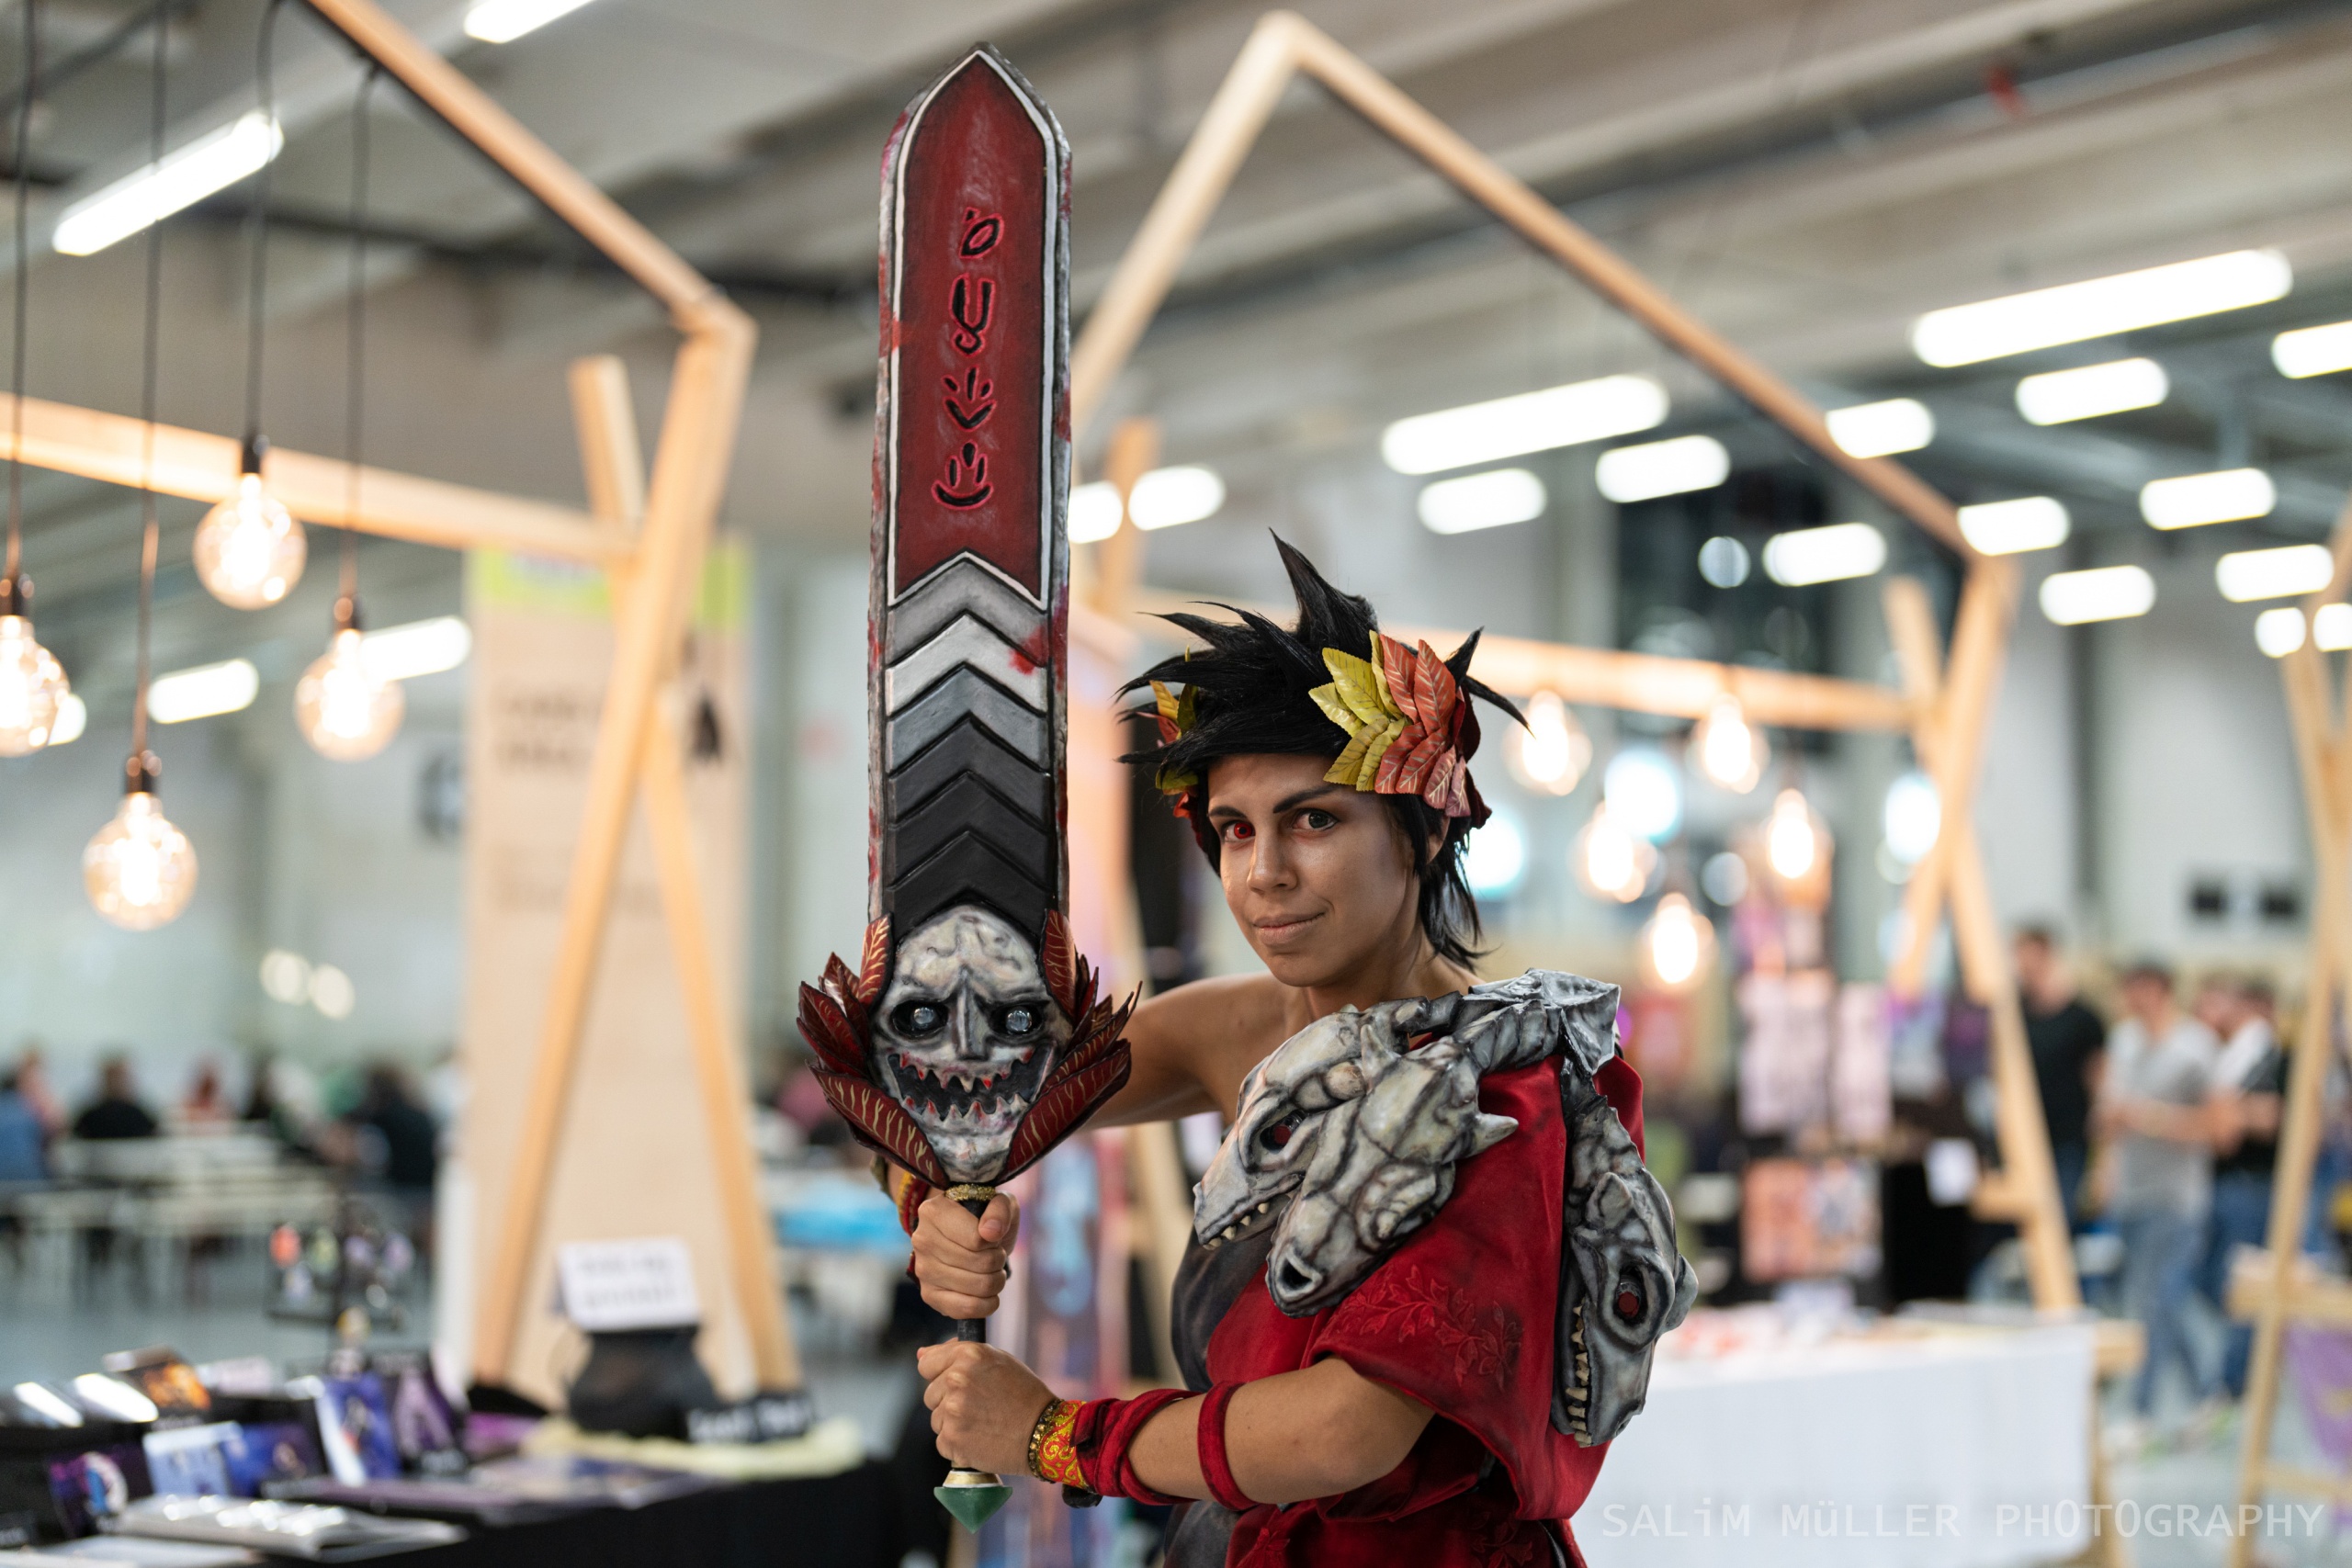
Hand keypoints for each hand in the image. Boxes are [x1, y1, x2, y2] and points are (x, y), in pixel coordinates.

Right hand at [912, 1189, 1019, 1319]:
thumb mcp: (998, 1202)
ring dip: (995, 1281)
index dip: (994, 1242)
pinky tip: (988, 1294)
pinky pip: (965, 1309)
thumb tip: (990, 1233)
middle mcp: (922, 1240)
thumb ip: (999, 1210)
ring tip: (991, 1271)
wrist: (964, 1236)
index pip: (977, 1239)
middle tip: (995, 1255)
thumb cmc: (983, 1217)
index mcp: (934, 1211)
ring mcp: (923, 1269)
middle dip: (998, 1261)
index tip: (992, 1237)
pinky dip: (986, 1305)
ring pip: (977, 1287)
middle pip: (979, 1264)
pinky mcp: (928, 1294)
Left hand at [917, 1340, 1052, 1475]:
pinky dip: (958, 1443)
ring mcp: (952, 1411)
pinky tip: (981, 1439)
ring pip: (936, 1418)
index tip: (959, 1385)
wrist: (1044, 1433)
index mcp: (967, 1355)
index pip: (927, 1364)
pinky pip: (942, 1441)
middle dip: (948, 1400)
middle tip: (979, 1407)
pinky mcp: (951, 1439)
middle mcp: (956, 1380)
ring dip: (953, 1423)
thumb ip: (958, 1353)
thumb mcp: (997, 1360)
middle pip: (930, 1394)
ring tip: (983, 1423)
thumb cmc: (1023, 1394)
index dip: (941, 1375)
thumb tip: (921, 1354)